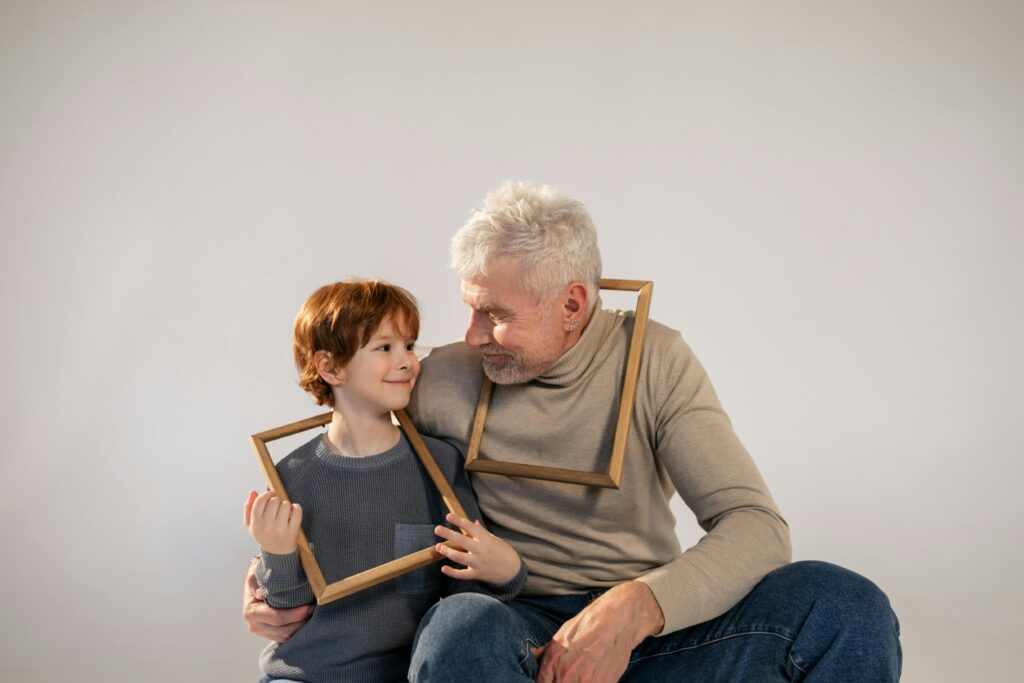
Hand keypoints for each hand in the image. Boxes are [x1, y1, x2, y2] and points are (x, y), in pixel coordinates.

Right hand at [242, 560, 312, 642]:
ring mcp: (263, 632)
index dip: (296, 614)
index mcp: (251, 612)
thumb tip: (261, 594)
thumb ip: (256, 583)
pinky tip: (307, 619)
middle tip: (316, 609)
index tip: (310, 606)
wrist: (257, 584)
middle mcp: (255, 626)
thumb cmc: (259, 576)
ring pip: (287, 637)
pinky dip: (298, 630)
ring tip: (314, 614)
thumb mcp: (255, 574)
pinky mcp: (271, 635)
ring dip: (302, 628)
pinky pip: (287, 638)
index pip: (277, 618)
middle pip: (284, 631)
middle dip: (302, 622)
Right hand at [245, 490, 301, 554]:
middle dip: (277, 500)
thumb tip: (252, 492)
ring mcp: (280, 529)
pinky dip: (296, 508)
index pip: (260, 500)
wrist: (278, 553)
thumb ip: (249, 508)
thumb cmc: (264, 534)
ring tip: (284, 512)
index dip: (267, 494)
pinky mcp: (292, 531)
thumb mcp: (251, 524)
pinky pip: (297, 510)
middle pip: (274, 500)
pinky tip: (293, 512)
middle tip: (278, 506)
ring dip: (287, 505)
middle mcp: (266, 526)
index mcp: (255, 523)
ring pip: (286, 504)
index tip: (271, 496)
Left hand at [433, 512, 521, 585]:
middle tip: (437, 529)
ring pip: (459, 557)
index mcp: (486, 539)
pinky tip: (443, 568)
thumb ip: (482, 532)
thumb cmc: (504, 552)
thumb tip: (473, 522)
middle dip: (448, 534)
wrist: (513, 571)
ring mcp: (478, 563)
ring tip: (438, 547)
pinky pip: (462, 574)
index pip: (470, 527)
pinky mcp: (477, 574)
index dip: (459, 521)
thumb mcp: (495, 540)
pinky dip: (452, 572)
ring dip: (447, 552)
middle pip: (462, 541)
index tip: (448, 516)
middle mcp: (481, 550)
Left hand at [532, 581, 664, 682]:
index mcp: (553, 660)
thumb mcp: (562, 633)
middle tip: (567, 678)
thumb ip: (546, 651)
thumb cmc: (590, 624)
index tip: (550, 681)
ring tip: (580, 678)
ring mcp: (585, 681)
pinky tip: (592, 678)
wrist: (618, 620)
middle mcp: (566, 673)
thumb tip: (533, 657)